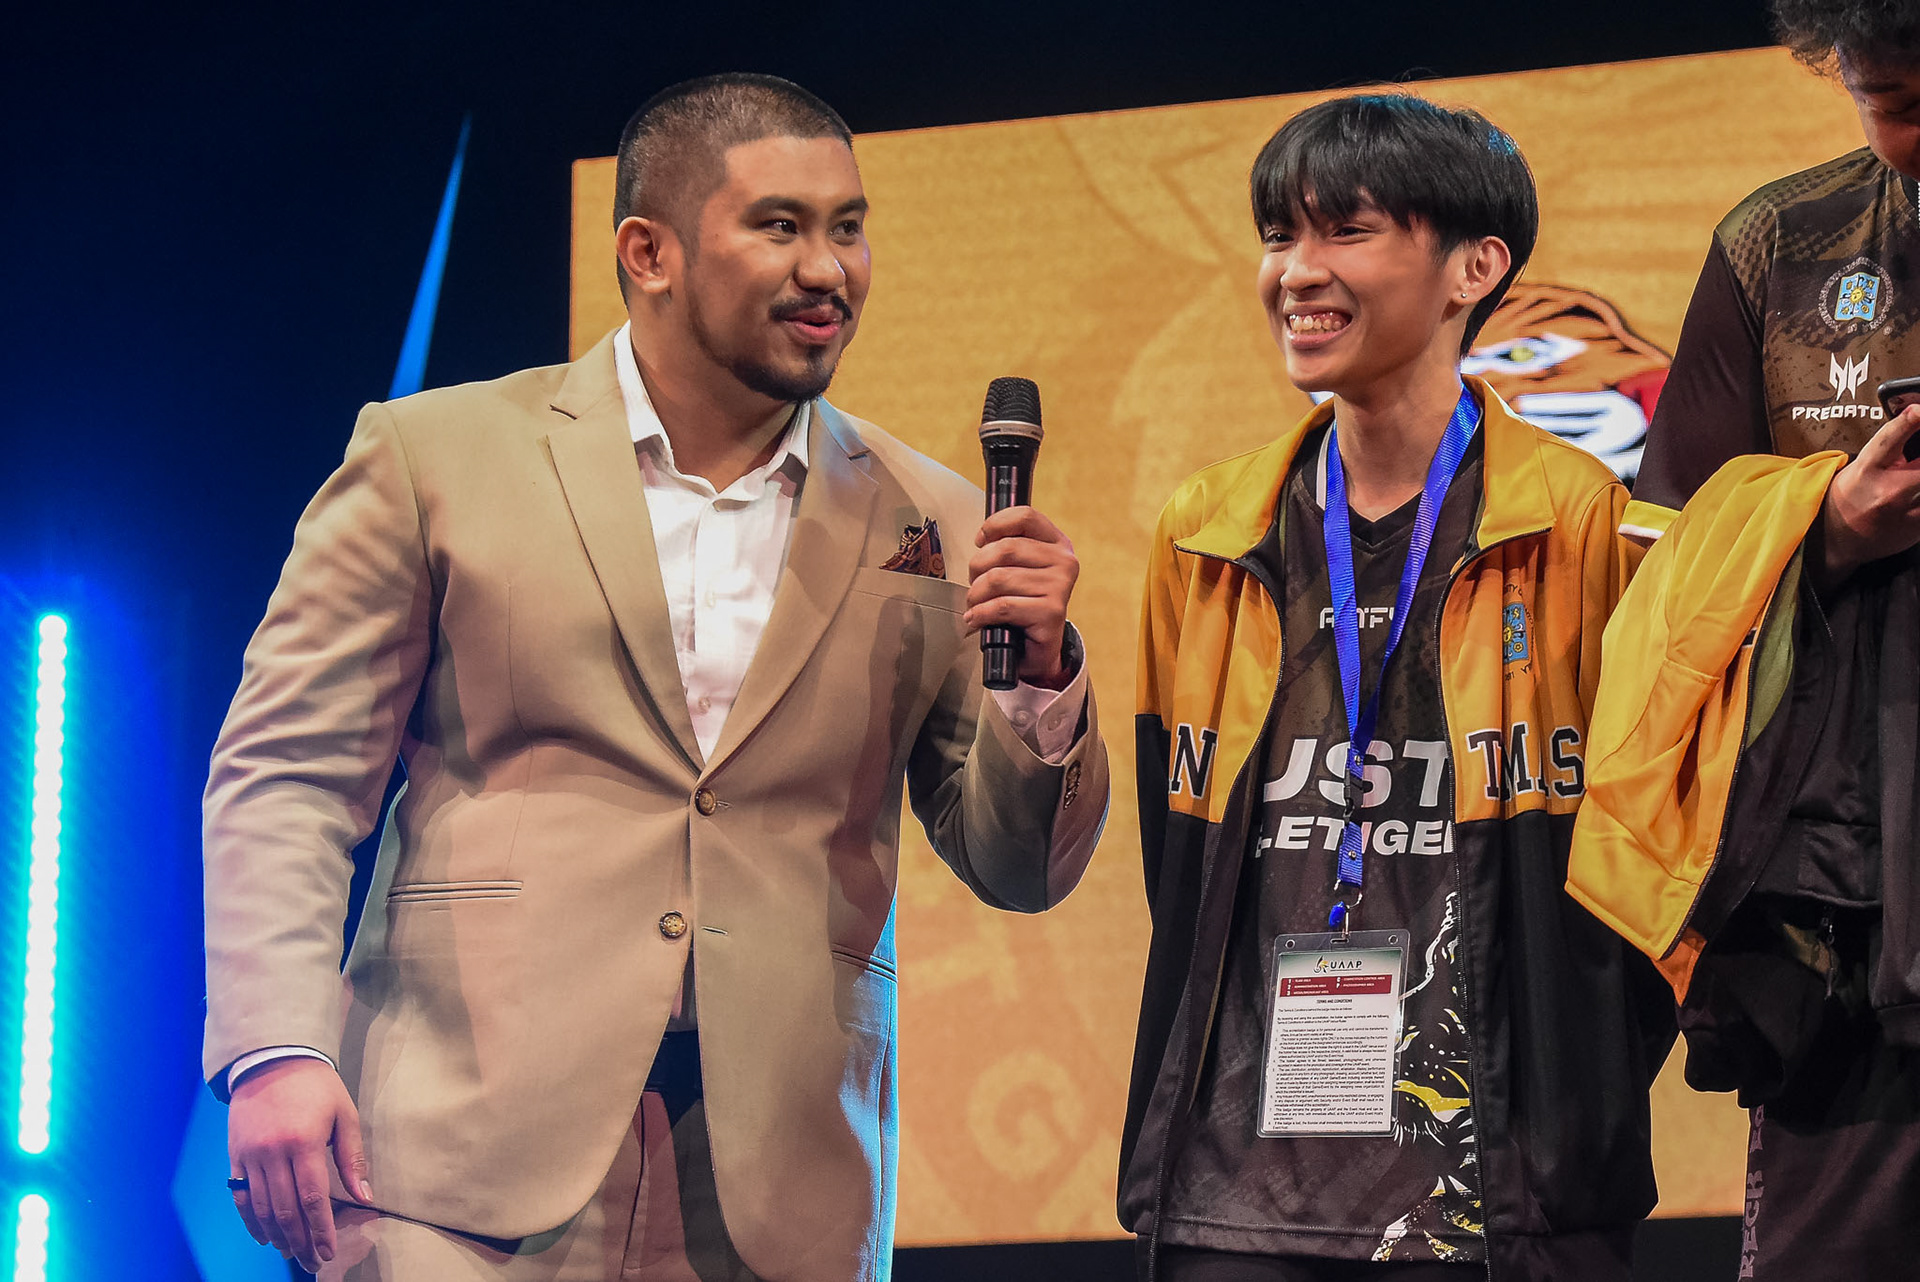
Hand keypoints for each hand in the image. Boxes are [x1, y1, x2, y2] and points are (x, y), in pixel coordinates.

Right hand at [228, 1057, 370, 1270]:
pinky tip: (265, 1237)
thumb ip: (352, 1158)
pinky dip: (251, 1221)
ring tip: (294, 1253)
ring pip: (261, 1208)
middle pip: (286, 1211)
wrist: (272, 1059)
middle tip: (314, 1262)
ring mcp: (250, 1156)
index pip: (313, 1198)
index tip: (329, 1252)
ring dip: (278, 1236)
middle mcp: (272, 1153)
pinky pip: (240, 1196)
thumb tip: (363, 1197)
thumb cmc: (316, 1086)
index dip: (321, 1230)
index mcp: (304, 1142)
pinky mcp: (235, 1156)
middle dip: (301, 1242)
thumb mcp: (344, 1114)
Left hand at [966, 505, 1079, 688]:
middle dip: (978, 566)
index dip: (995, 525)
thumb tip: (981, 539)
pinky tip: (977, 619)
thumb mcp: (1018, 569)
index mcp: (1057, 543)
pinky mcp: (1051, 613)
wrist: (1036, 648)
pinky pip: (1002, 606)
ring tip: (975, 604)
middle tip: (974, 583)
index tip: (979, 541)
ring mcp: (1060, 587)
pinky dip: (981, 613)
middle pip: (1006, 548)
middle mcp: (1064, 561)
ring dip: (976, 594)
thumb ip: (1006, 547)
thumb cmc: (1022, 603)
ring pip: (999, 578)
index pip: (1025, 516)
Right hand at [1822, 404, 1919, 581]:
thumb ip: (1894, 448)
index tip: (1919, 411)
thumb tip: (1919, 418)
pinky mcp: (1917, 529)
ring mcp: (1906, 513)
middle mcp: (1888, 492)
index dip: (1908, 421)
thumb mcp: (1862, 467)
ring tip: (1912, 480)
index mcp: (1867, 470)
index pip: (1890, 439)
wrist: (1836, 541)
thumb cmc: (1850, 499)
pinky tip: (1914, 496)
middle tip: (1914, 463)